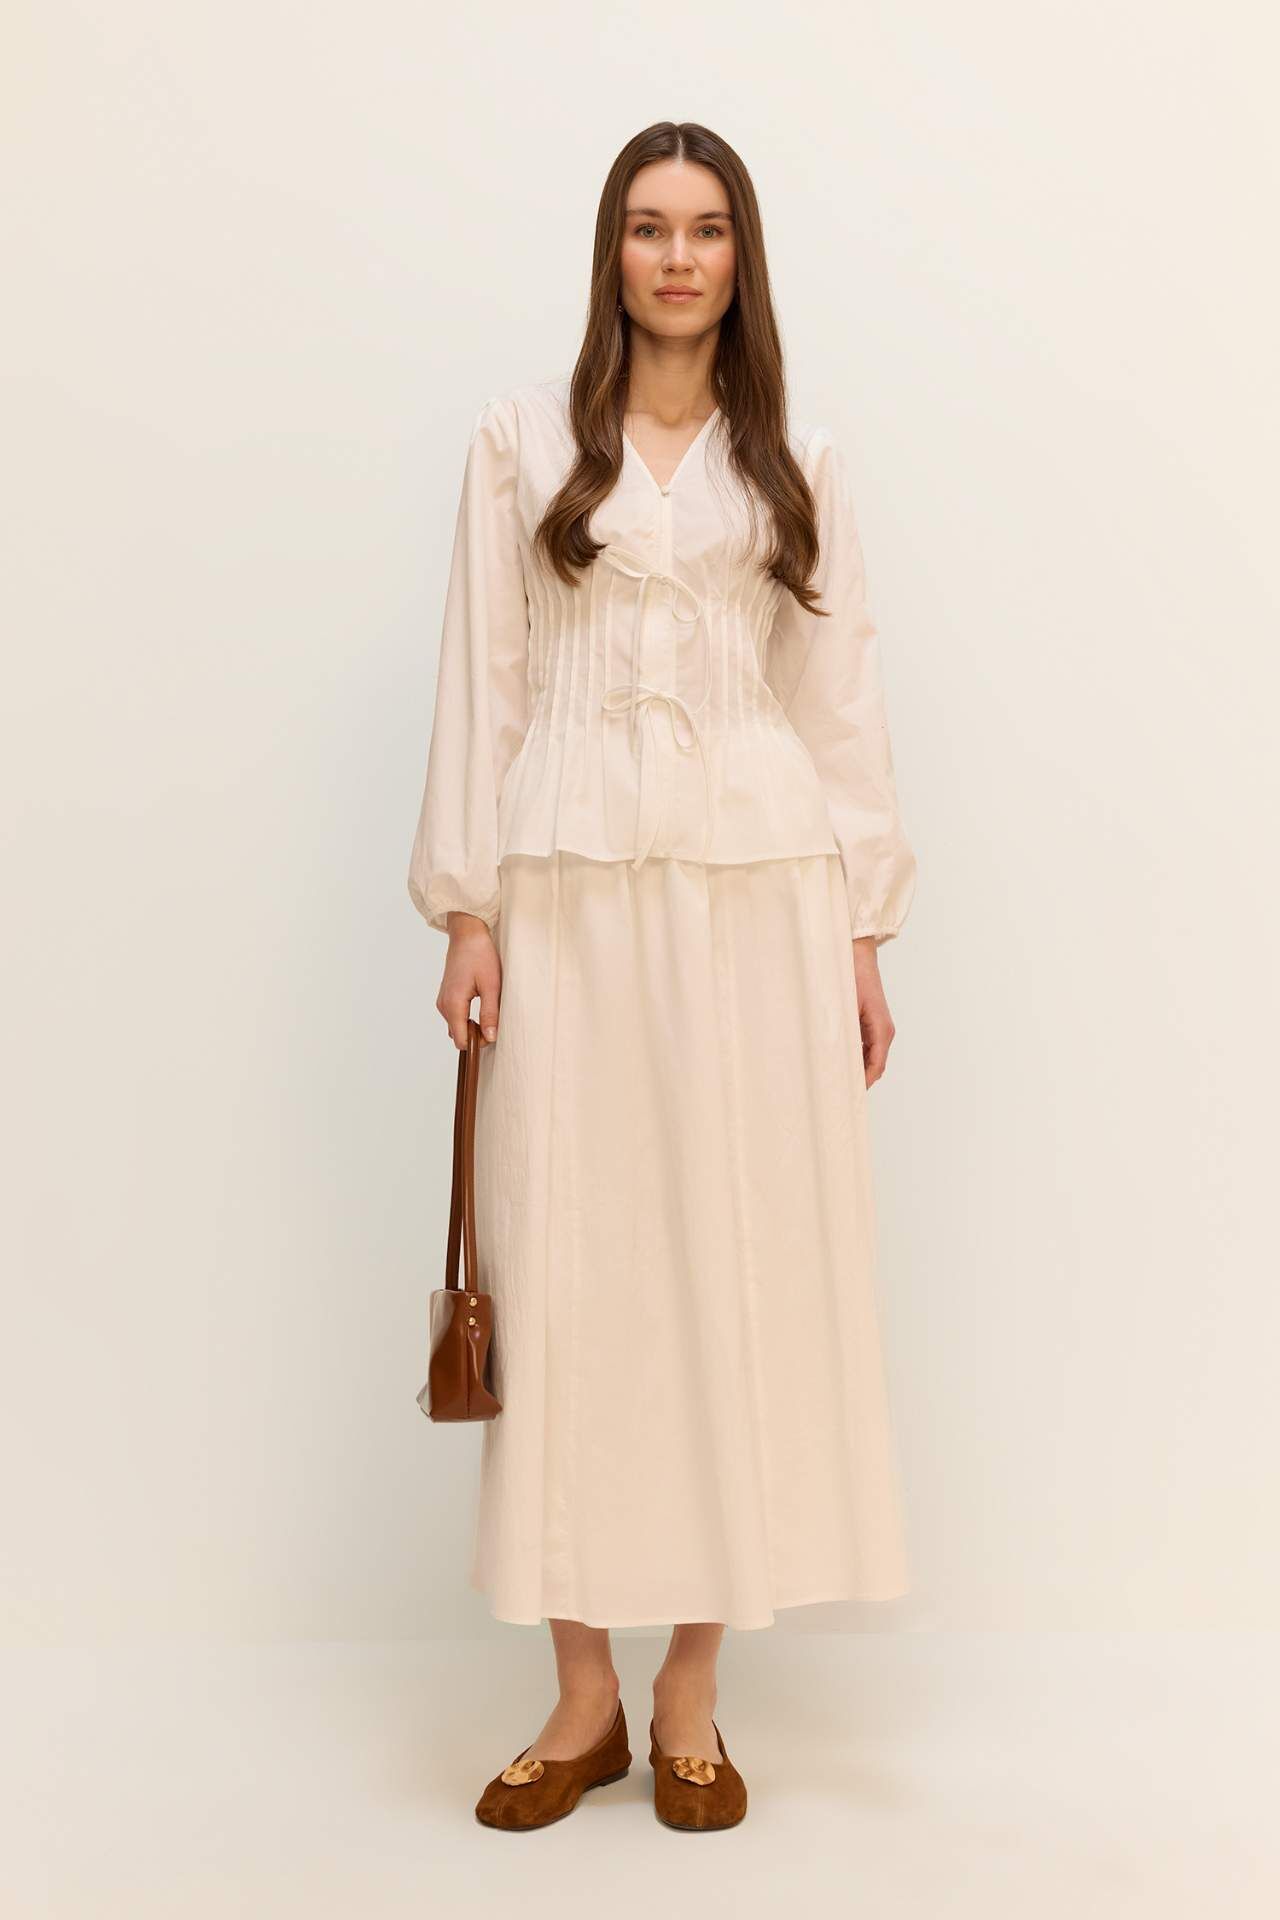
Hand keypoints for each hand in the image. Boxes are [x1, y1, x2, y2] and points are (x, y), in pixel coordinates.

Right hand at [437, 912, 501, 1049]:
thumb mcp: (491, 985)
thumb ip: (490, 1013)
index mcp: (453, 1004)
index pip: (461, 1041)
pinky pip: (455, 1015)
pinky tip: (480, 1002)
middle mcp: (443, 1005)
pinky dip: (466, 1016)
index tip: (493, 1032)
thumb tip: (490, 1037)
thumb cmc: (480, 955)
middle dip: (475, 1034)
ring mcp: (443, 999)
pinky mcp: (446, 994)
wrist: (467, 933)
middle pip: (457, 1035)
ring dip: (471, 1025)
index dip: (478, 1042)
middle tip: (494, 1019)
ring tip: (488, 1008)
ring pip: (456, 1025)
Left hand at [852, 937, 895, 1087]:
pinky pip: (867, 1047)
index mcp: (882, 1030)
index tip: (848, 1093)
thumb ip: (844, 1034)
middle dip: (860, 1079)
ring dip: (858, 1068)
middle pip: (875, 1065)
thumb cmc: (852, 979)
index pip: (875, 1066)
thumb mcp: (845, 1008)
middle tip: (838, 1090)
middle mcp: (884, 1032)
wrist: (857, 957)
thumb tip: (833, 1058)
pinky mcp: (872, 1023)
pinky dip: (857, 1057)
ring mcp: (880, 1028)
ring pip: (871, 1057)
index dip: (864, 1082)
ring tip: (837, 1079)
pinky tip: (840, 1060)